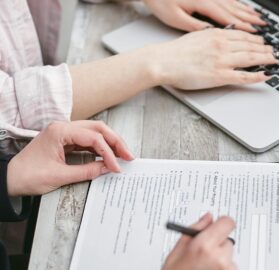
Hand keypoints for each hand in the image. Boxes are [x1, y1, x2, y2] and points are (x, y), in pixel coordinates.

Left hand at [6, 121, 133, 195]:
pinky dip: (100, 147)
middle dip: (115, 141)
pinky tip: (109, 155)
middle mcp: (64, 127)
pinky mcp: (66, 140)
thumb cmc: (28, 176)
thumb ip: (87, 171)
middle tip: (128, 155)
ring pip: (95, 132)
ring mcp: (65, 132)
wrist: (10, 179)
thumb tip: (108, 168)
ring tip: (123, 155)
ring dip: (110, 143)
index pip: (93, 138)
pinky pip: (88, 140)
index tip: (117, 167)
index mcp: (60, 131)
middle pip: (98, 128)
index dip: (108, 152)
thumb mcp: (59, 176)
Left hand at [144, 0, 264, 31]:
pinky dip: (237, 3)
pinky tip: (242, 7)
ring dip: (247, 11)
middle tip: (264, 25)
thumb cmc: (161, 1)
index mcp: (204, 4)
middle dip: (251, 19)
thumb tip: (211, 33)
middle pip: (235, 9)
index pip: (228, 18)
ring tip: (259, 17)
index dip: (243, 27)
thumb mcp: (175, 18)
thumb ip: (195, 25)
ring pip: (233, 3)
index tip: (255, 33)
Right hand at [149, 28, 278, 89]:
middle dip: (267, 49)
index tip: (264, 42)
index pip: (243, 35)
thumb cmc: (175, 52)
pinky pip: (243, 76)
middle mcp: (222, 45)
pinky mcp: (219, 76)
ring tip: (276, 61)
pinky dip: (257, 75)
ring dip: (266, 59)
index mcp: (216, 35)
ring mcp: (222, 61)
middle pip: (251, 46)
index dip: (257, 39)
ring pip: (251, 58)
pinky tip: (266, 75)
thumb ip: (212, 37)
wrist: (163, 61)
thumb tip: (221, 37)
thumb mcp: (196, 36)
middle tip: (277, 52)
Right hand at [163, 213, 235, 269]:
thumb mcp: (177, 251)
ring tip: (204, 269)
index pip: (227, 222)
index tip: (217, 227)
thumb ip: (195, 229)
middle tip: (204, 256)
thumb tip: (208, 218)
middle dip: (217, 245)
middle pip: (227, 241)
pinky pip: (230, 268)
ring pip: (229, 257)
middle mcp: (219, 258)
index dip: (221, 224)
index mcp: (204, 245)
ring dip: (221, 261)